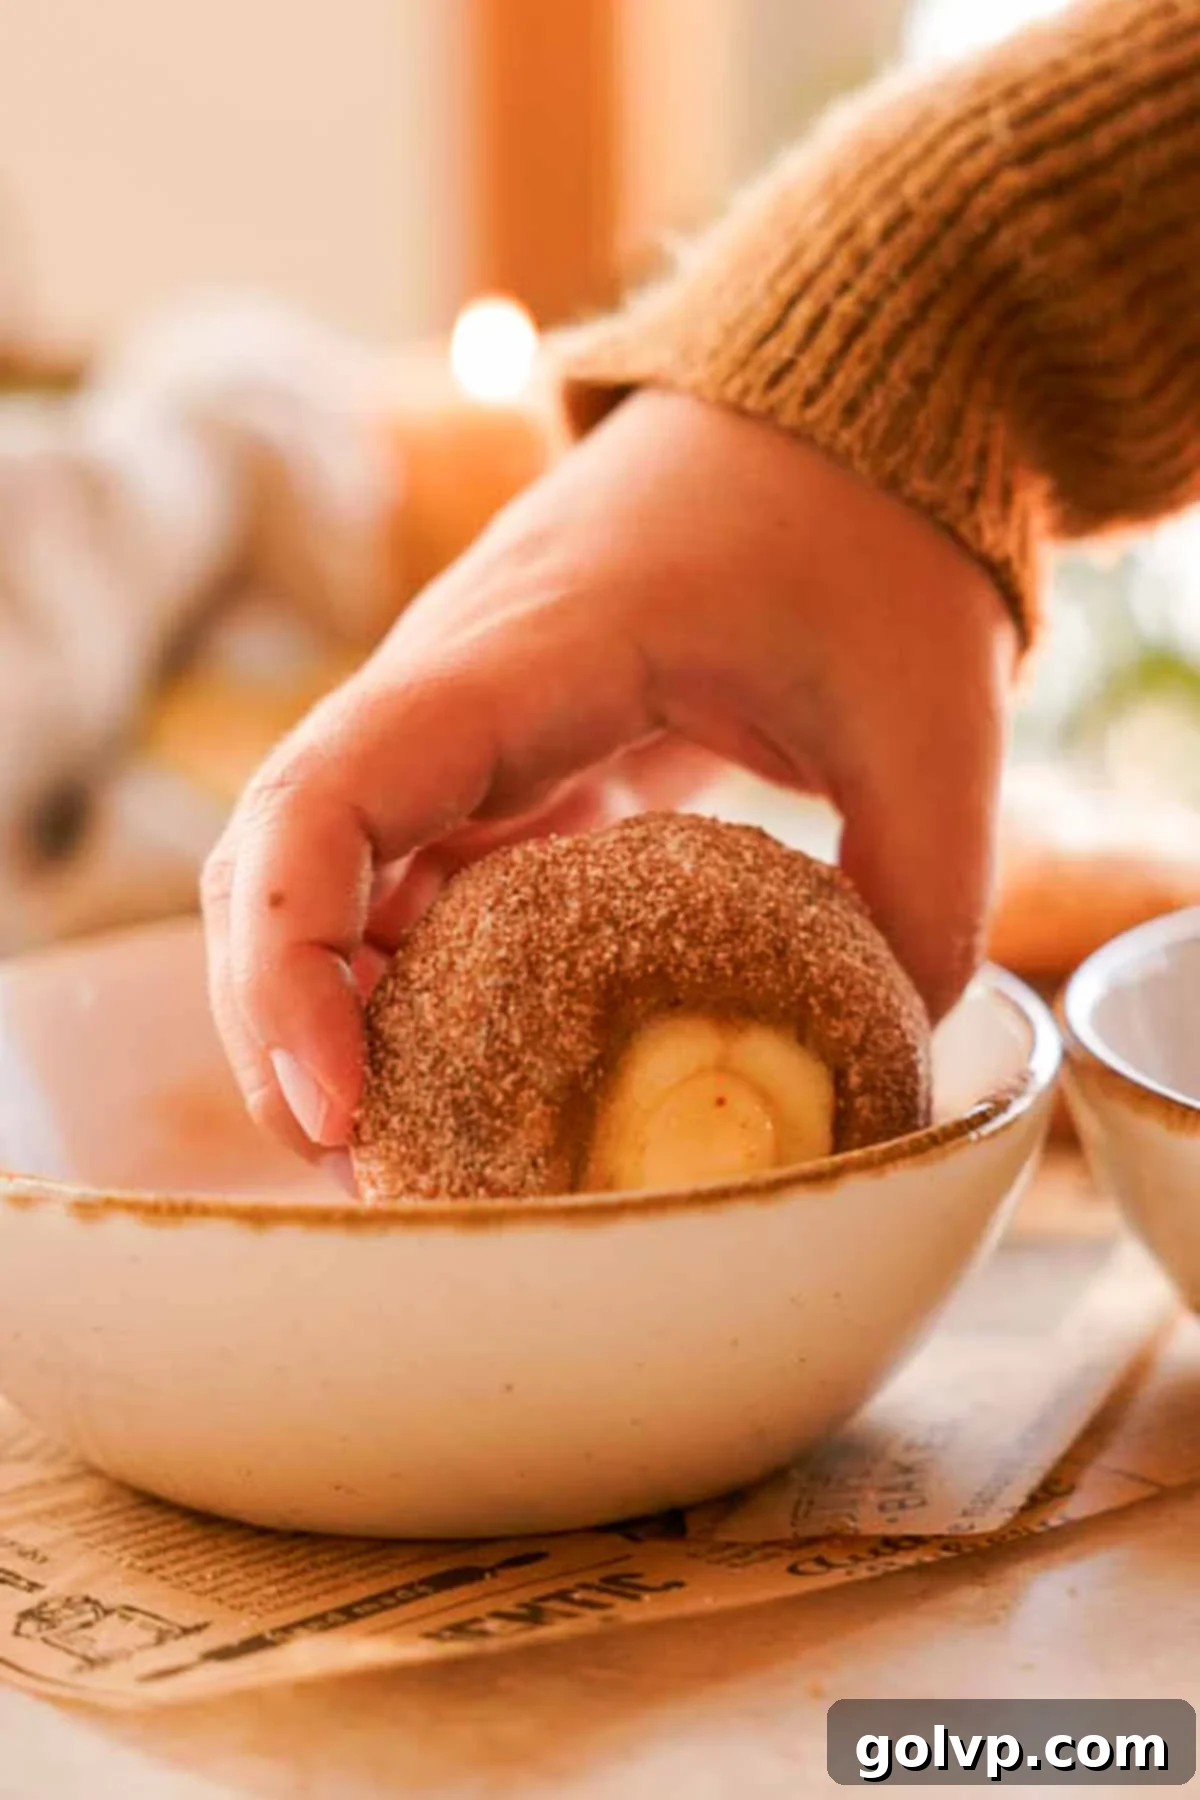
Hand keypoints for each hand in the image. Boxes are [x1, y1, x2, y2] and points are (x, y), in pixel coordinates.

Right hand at [202, 389, 1015, 1153]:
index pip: (325, 800)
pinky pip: (415, 875)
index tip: (340, 1104)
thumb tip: (875, 1072)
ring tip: (417, 1148)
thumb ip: (919, 903)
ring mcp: (466, 724)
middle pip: (277, 860)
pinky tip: (475, 1064)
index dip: (289, 961)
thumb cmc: (866, 533)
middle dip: (282, 1022)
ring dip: (340, 1011)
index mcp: (523, 657)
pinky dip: (416, 976)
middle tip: (366, 1169)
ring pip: (325, 876)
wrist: (834, 425)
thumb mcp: (931, 723)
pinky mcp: (506, 758)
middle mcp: (451, 690)